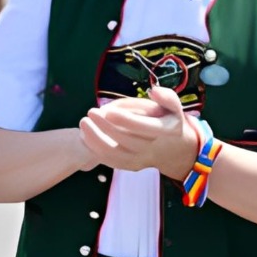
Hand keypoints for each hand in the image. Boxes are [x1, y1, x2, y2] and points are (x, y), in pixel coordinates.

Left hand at [78, 86, 199, 176]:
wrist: (170, 148)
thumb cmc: (166, 120)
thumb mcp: (173, 107)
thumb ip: (167, 97)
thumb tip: (153, 91)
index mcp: (166, 131)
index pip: (146, 127)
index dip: (126, 120)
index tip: (108, 110)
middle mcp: (153, 148)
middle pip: (127, 141)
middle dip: (106, 127)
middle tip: (91, 112)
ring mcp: (140, 160)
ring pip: (115, 154)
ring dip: (95, 139)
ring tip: (84, 123)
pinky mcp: (129, 166)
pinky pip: (109, 160)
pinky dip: (95, 148)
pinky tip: (84, 134)